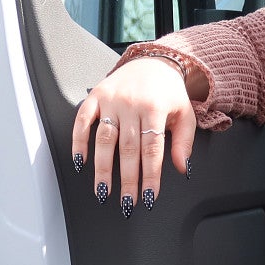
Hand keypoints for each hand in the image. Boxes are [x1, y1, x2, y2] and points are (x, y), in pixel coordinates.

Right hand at [72, 56, 196, 216]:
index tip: (148, 197)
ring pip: (104, 139)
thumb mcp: (185, 113)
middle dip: (127, 180)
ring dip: (102, 169)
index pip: (152, 149)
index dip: (149, 175)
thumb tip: (182, 169)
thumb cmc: (169, 92)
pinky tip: (81, 162)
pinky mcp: (95, 95)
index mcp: (155, 108)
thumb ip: (183, 142)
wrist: (153, 61)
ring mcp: (111, 100)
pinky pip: (83, 121)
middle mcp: (131, 104)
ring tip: (103, 192)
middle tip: (126, 203)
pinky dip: (79, 142)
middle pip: (128, 149)